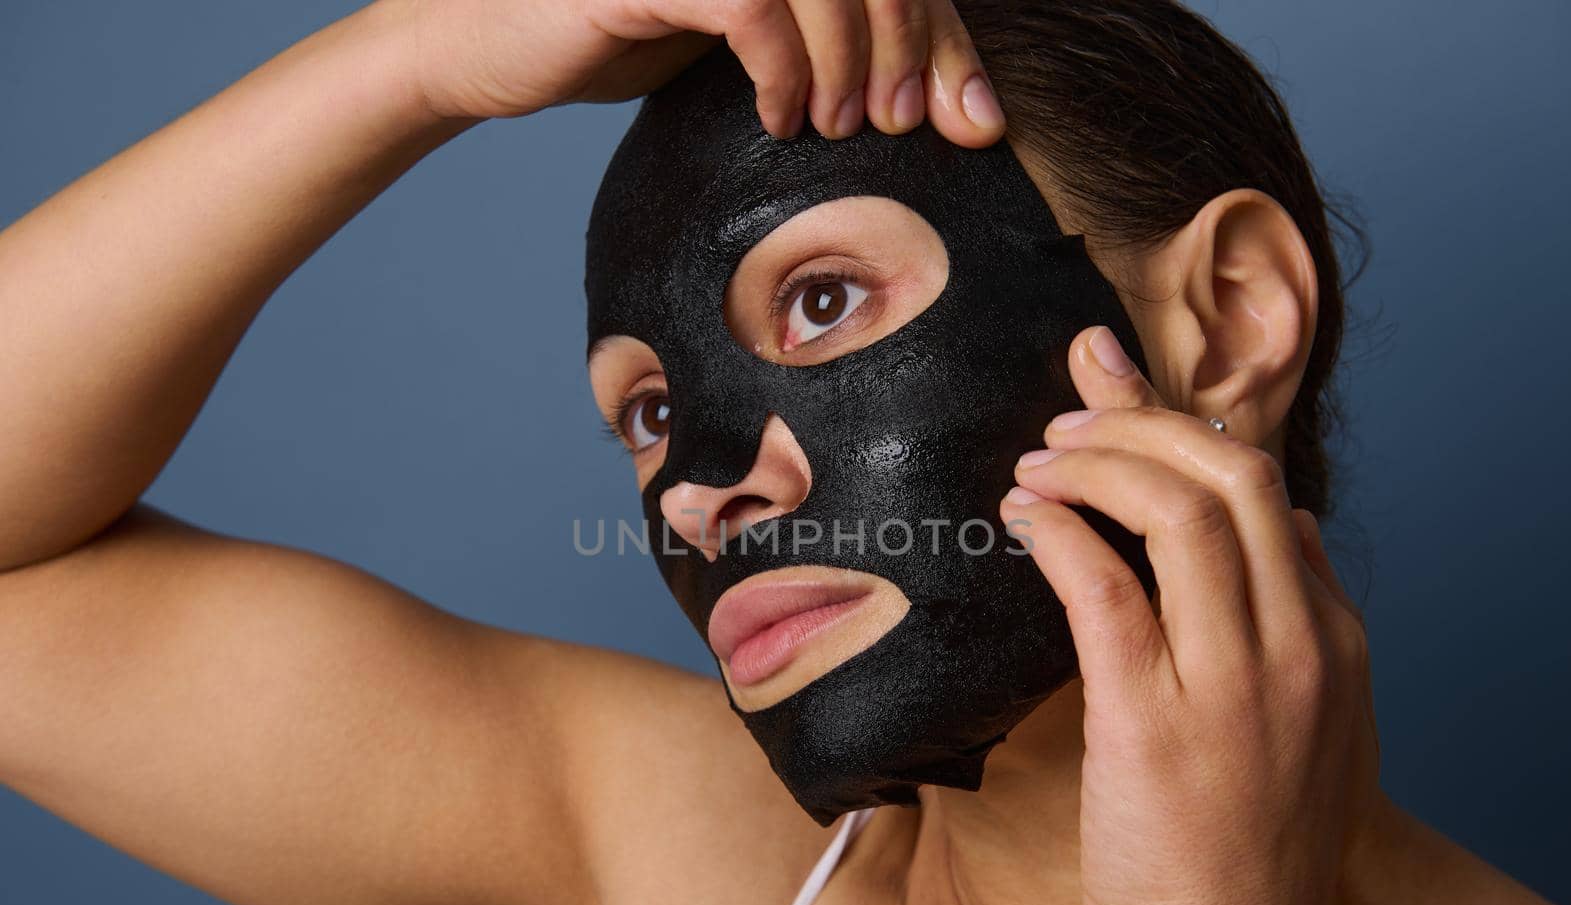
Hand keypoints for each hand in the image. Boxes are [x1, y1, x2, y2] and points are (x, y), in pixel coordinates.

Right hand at [390, 0, 1005, 143]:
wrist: (493, 48)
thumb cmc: (625, 40)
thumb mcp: (750, 46)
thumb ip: (829, 47)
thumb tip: (942, 102)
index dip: (947, 38)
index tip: (977, 122)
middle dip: (914, 49)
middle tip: (906, 126)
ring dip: (851, 61)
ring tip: (842, 127)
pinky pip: (752, 6)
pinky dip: (782, 67)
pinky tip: (780, 118)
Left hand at [999, 327, 1380, 904]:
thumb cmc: (1247, 855)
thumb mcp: (1314, 732)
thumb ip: (1302, 628)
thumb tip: (1285, 528)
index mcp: (1335, 644)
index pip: (1266, 491)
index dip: (1184, 426)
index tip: (1119, 392)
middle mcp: (1299, 647)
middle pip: (1231, 474)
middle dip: (1142, 416)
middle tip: (1070, 404)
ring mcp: (1234, 682)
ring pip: (1178, 509)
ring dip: (1097, 461)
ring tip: (1039, 458)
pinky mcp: (1154, 721)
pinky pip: (1106, 584)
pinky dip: (1060, 528)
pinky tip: (1023, 515)